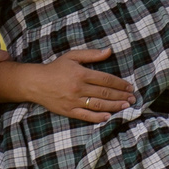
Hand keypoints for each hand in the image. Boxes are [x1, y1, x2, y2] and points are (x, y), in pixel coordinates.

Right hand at [0, 48, 134, 123]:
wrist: (36, 83)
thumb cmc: (55, 68)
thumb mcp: (72, 56)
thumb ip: (91, 54)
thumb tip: (109, 50)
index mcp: (81, 73)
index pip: (106, 79)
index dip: (120, 83)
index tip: (129, 86)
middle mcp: (79, 88)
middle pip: (105, 93)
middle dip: (121, 96)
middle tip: (133, 98)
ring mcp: (74, 101)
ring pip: (99, 105)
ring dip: (114, 106)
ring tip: (126, 106)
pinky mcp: (69, 111)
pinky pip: (86, 116)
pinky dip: (98, 117)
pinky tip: (109, 117)